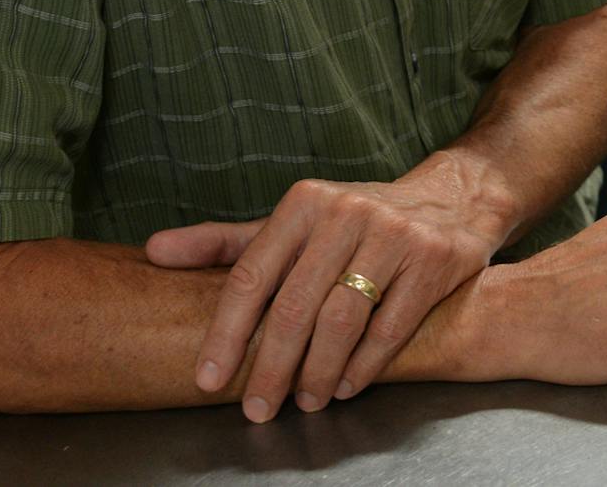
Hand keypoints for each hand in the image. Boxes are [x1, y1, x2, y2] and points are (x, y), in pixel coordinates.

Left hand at [145, 163, 510, 421]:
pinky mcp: (434, 259)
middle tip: (256, 408)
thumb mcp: (293, 222)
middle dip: (271, 366)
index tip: (208, 378)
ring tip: (305, 402)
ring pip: (343, 319)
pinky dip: (364, 364)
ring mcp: (395, 235)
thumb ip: (225, 242)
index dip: (226, 333)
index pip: (252, 274)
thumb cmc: (356, 219)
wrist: (453, 198)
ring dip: (317, 372)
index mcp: (304, 202)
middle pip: (296, 305)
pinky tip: (345, 386)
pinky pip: (390, 325)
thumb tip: (154, 252)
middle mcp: (348, 212)